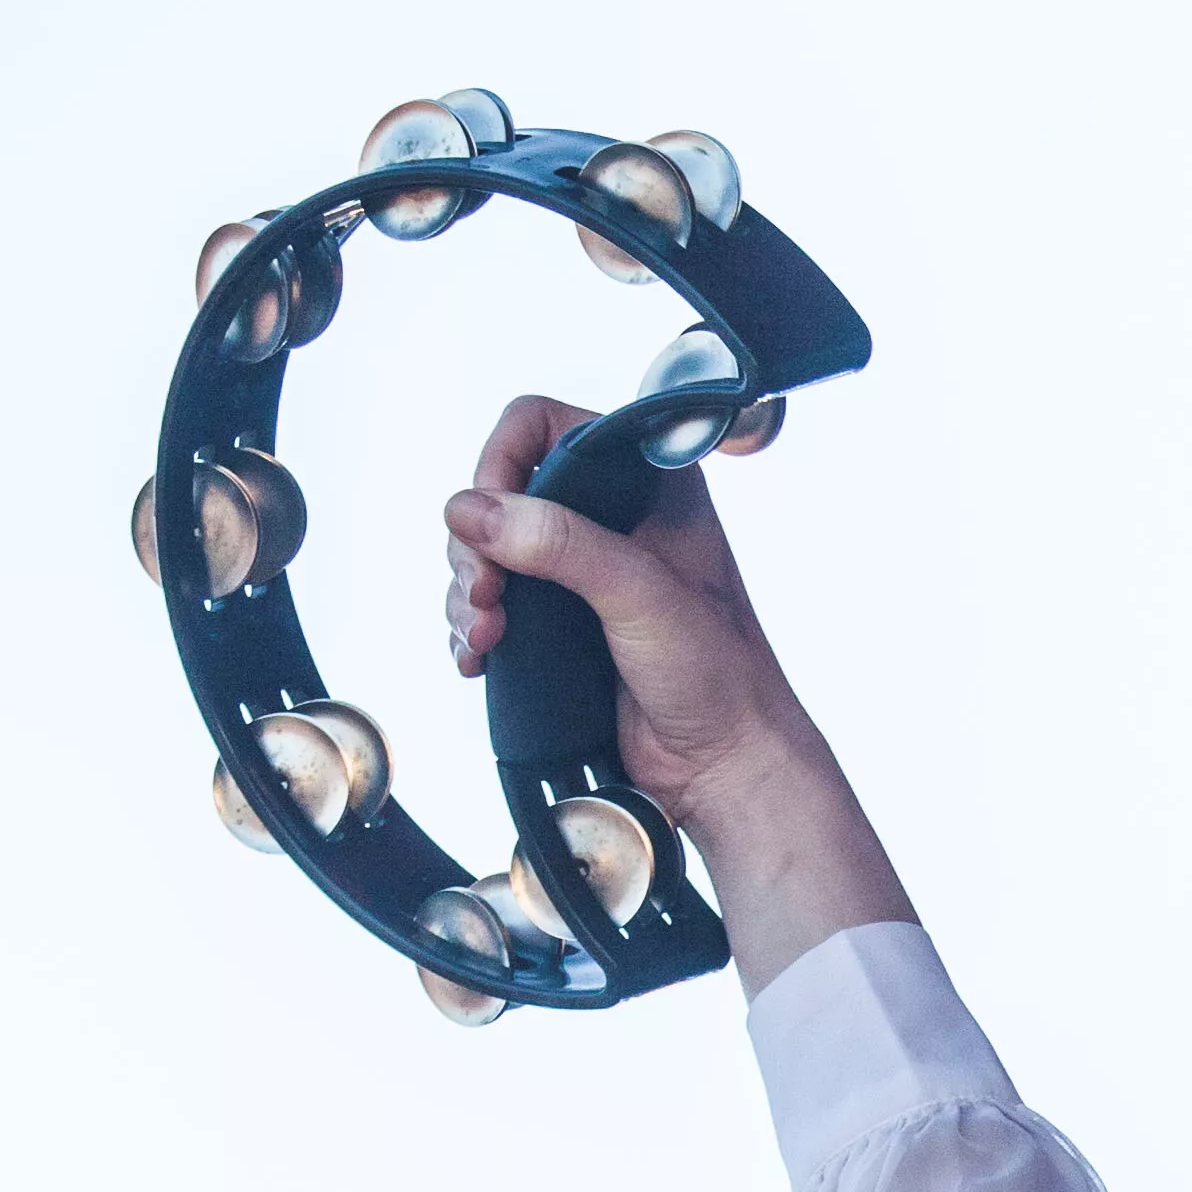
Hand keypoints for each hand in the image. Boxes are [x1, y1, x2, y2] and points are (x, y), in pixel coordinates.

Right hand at [440, 392, 802, 817]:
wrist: (723, 765)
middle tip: (485, 596)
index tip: (490, 517)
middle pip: (500, 491)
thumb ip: (562, 543)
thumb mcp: (641, 594)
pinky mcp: (558, 621)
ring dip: (468, 591)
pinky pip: (490, 604)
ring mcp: (580, 570)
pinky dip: (471, 626)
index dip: (502, 462)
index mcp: (646, 482)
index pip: (544, 427)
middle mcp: (610, 516)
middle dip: (477, 544)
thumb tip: (472, 510)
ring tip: (486, 638)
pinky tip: (479, 657)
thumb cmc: (719, 678)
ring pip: (487, 550)